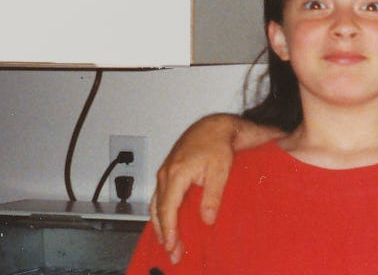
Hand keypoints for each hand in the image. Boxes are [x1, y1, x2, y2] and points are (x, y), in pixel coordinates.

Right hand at [148, 113, 244, 262]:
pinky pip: (159, 197)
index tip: (171, 245)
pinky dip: (160, 213)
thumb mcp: (221, 170)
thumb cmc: (218, 144)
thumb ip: (213, 195)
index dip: (169, 229)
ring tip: (167, 243)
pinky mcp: (168, 172)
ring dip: (161, 225)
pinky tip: (165, 224)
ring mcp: (165, 172)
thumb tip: (207, 219)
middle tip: (172, 252)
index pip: (168, 208)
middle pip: (159, 210)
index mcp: (177, 173)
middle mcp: (166, 173)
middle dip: (164, 233)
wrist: (214, 126)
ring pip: (156, 205)